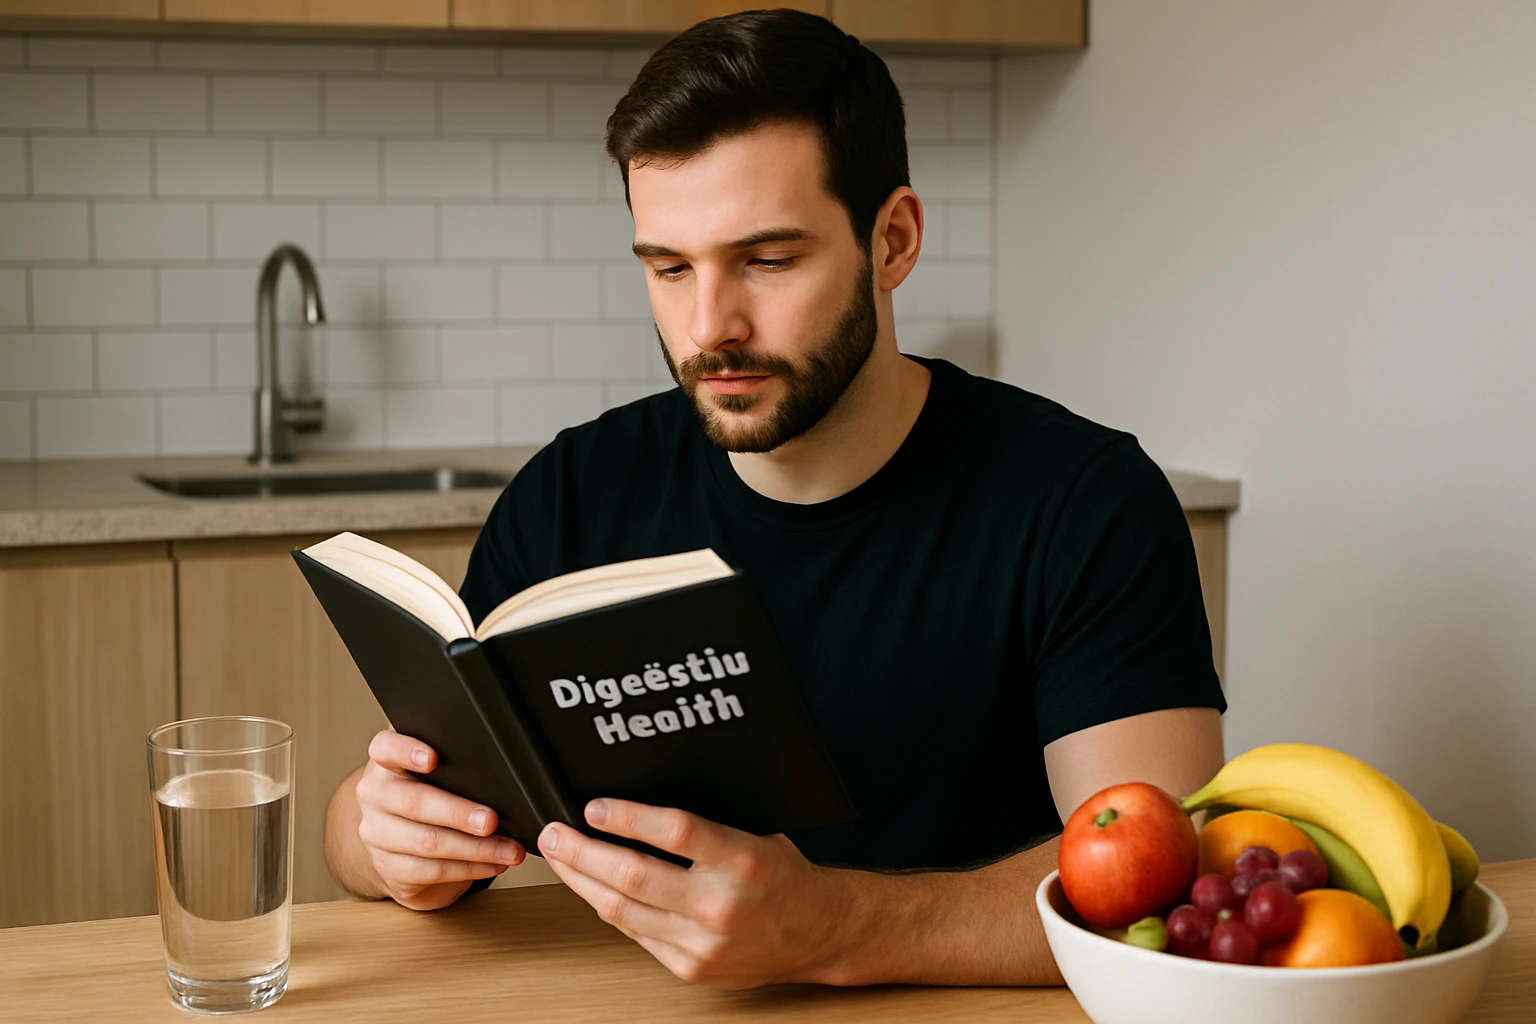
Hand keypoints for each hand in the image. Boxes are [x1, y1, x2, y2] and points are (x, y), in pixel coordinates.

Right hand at [354, 728, 525, 910]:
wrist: (402, 845)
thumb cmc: (433, 796)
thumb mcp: (440, 774)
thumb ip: (457, 765)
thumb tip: (506, 777)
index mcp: (387, 762)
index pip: (386, 748)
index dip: (406, 752)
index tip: (432, 759)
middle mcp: (376, 795)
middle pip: (413, 801)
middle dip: (458, 812)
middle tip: (491, 820)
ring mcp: (377, 833)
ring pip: (427, 842)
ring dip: (476, 848)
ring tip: (509, 850)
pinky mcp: (388, 867)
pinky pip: (431, 870)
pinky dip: (469, 869)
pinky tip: (492, 864)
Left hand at [538, 800, 854, 988]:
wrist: (818, 932)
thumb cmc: (782, 878)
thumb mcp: (753, 836)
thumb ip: (704, 828)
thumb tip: (636, 807)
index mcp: (742, 860)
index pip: (674, 832)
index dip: (627, 817)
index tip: (594, 806)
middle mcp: (721, 903)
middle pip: (633, 874)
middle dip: (583, 851)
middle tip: (556, 833)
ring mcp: (703, 942)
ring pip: (622, 909)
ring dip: (582, 881)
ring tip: (561, 858)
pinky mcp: (691, 967)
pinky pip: (636, 933)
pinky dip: (608, 908)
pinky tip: (593, 890)